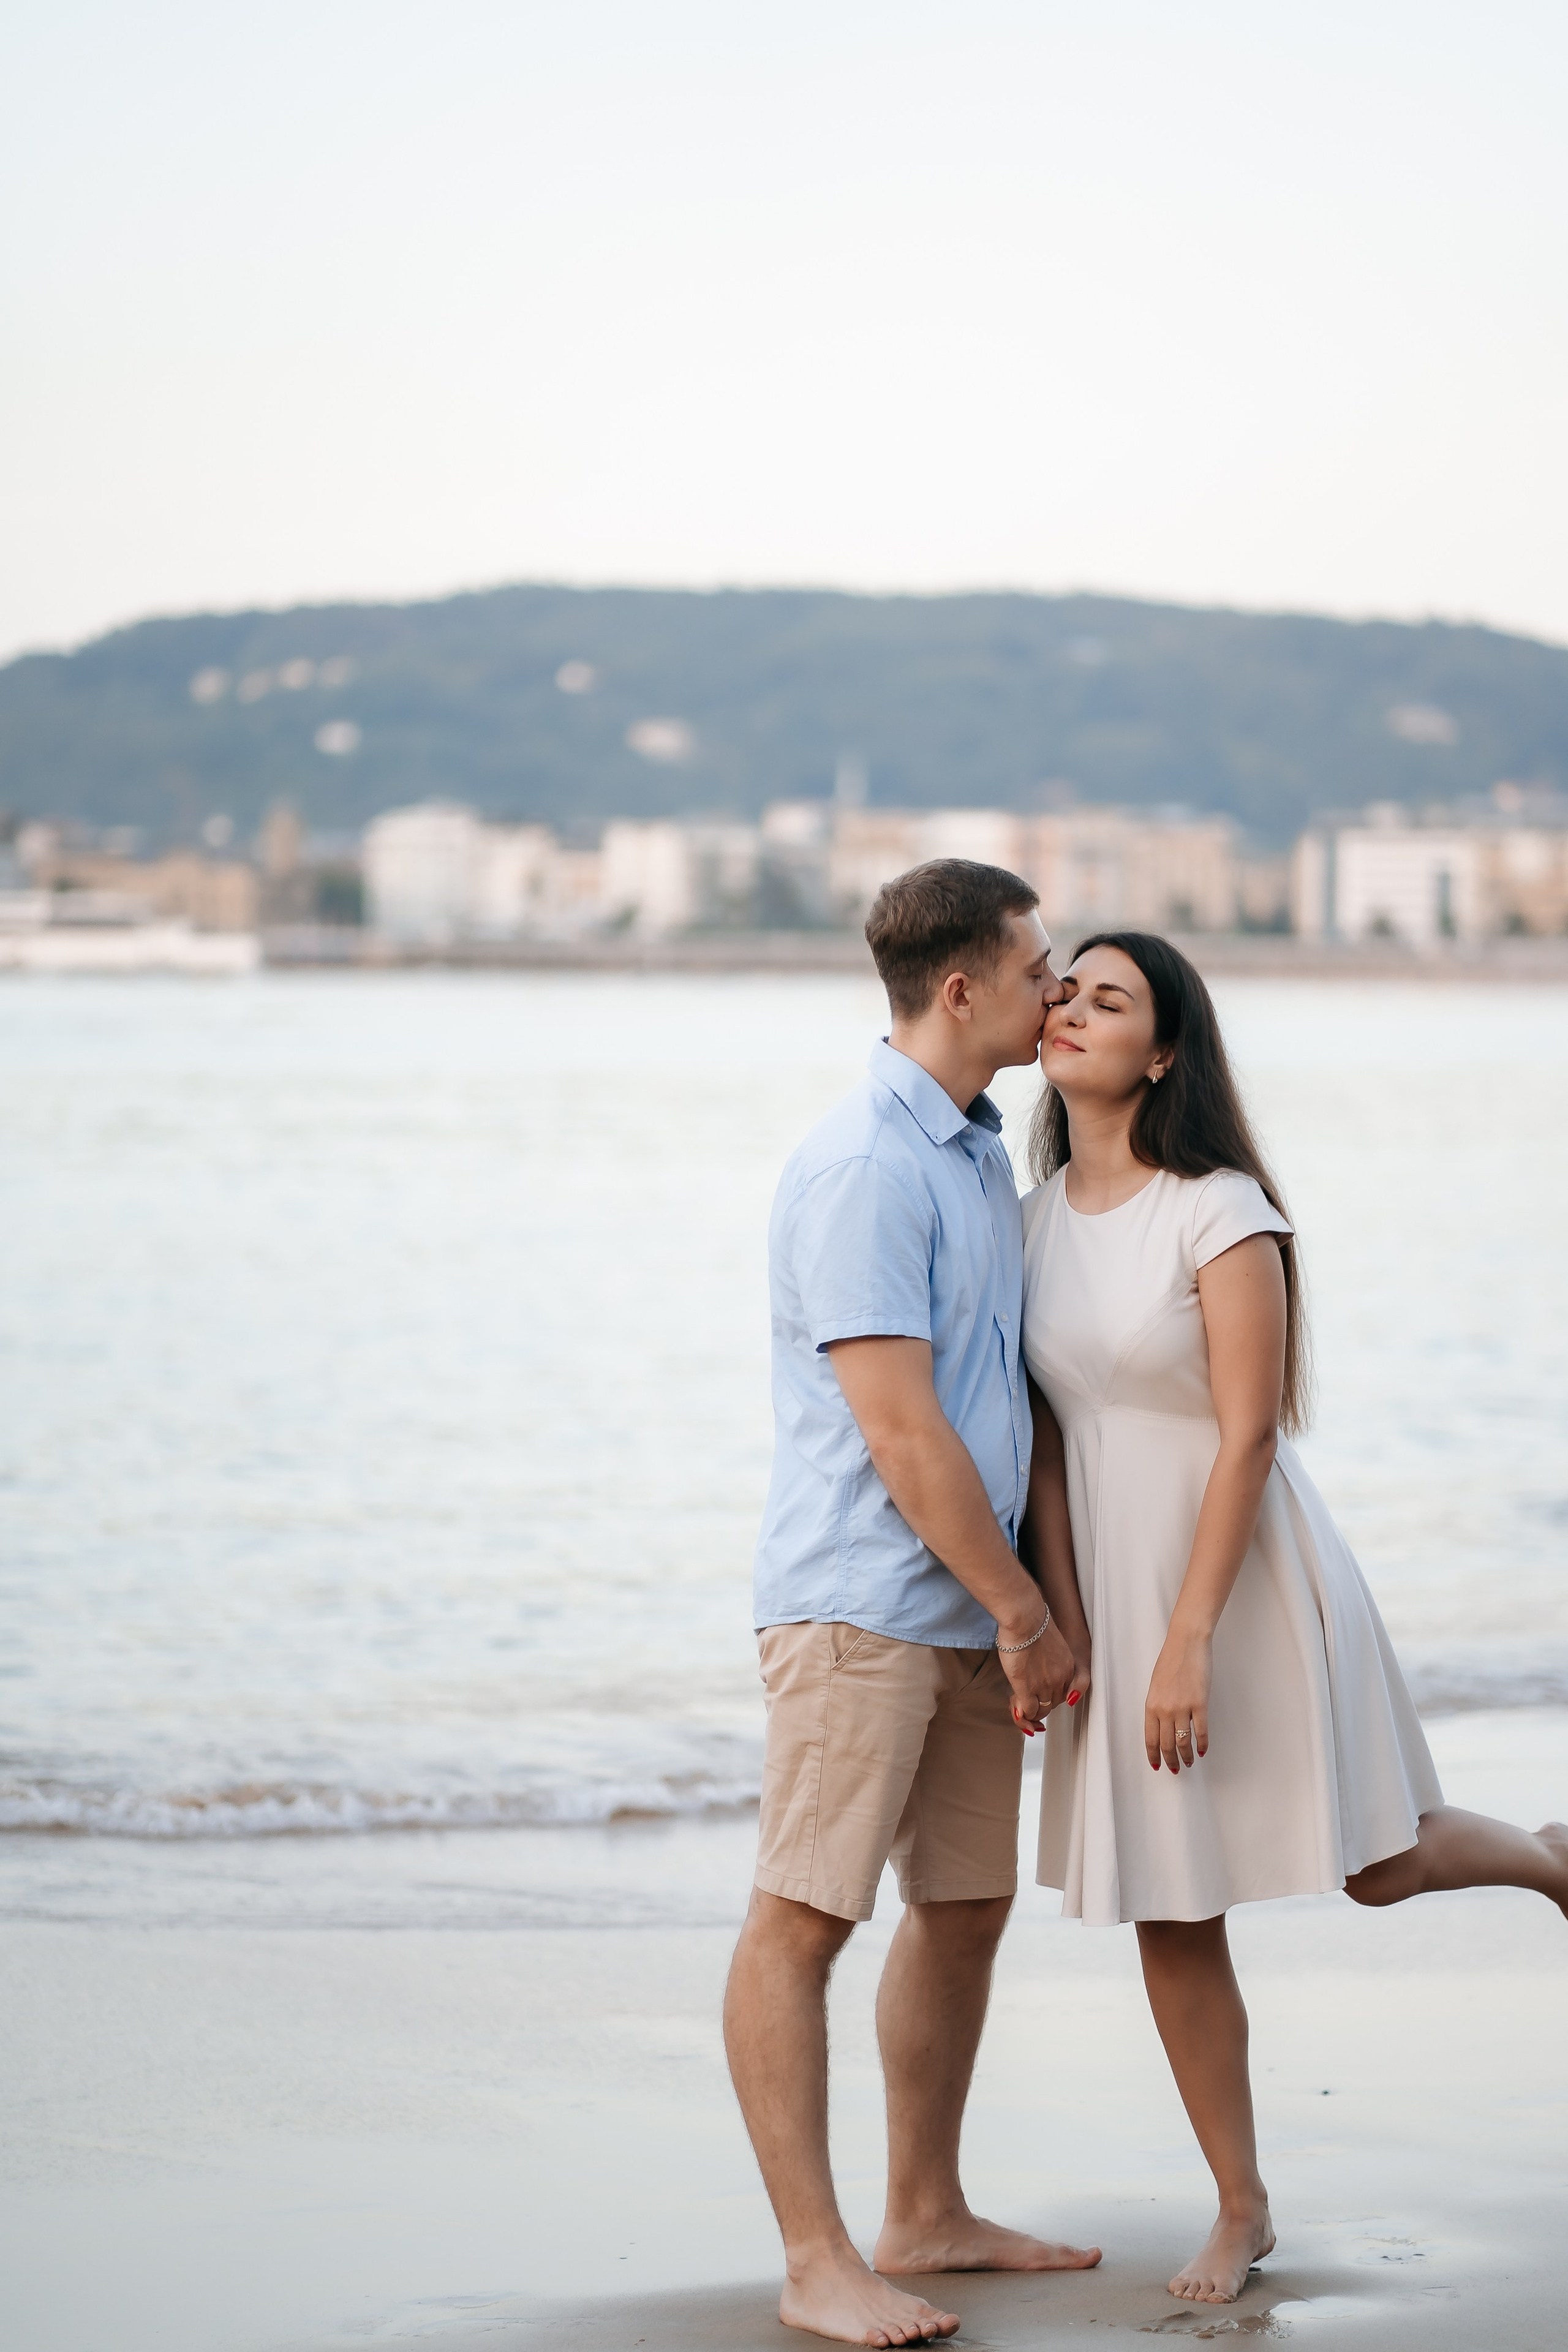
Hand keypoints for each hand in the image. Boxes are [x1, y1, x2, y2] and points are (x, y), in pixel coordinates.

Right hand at [1000, 1617, 1085, 1735]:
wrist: (1024, 1620)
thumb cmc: (1032, 1623)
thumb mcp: (1049, 1643)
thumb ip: (1047, 1659)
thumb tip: (1037, 1663)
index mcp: (1068, 1667)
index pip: (1064, 1693)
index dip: (1050, 1695)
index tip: (1042, 1696)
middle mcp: (1061, 1679)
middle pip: (1053, 1704)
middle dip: (1039, 1704)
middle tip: (1027, 1697)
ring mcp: (1045, 1686)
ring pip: (1041, 1711)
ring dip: (1029, 1710)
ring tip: (1019, 1701)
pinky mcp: (1027, 1689)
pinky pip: (1027, 1711)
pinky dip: (1021, 1713)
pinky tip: (1016, 1705)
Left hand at [1145, 1630, 1210, 1771]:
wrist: (1186, 1643)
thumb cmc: (1171, 1660)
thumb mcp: (1156, 1685)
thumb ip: (1158, 1706)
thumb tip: (1163, 1725)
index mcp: (1151, 1705)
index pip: (1150, 1738)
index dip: (1154, 1755)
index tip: (1157, 1765)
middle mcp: (1164, 1709)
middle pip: (1166, 1744)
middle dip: (1170, 1760)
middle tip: (1174, 1769)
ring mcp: (1183, 1708)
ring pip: (1183, 1742)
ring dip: (1186, 1756)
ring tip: (1189, 1762)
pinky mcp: (1200, 1704)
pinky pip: (1201, 1731)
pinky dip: (1202, 1744)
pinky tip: (1202, 1750)